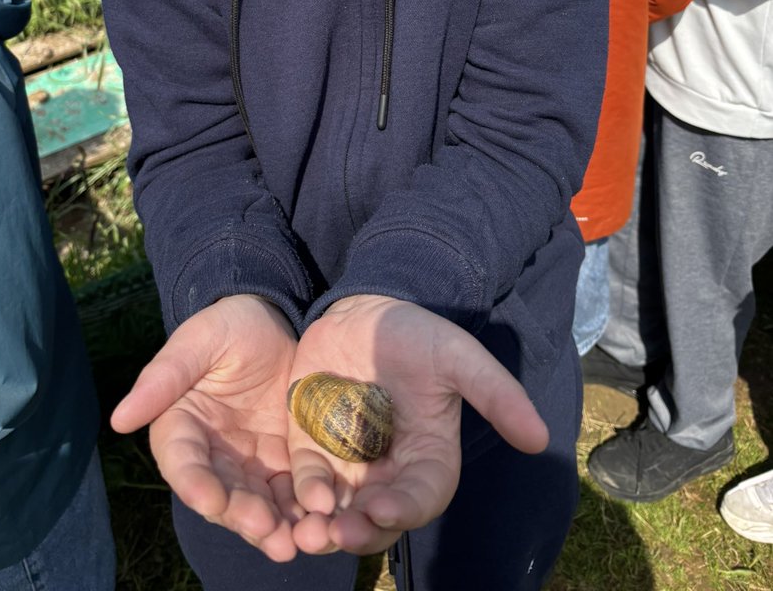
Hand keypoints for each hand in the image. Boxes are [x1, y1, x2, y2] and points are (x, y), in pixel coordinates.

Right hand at [111, 294, 301, 560]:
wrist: (274, 319)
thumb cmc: (228, 324)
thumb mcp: (198, 341)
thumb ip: (164, 377)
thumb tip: (118, 419)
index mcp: (181, 426)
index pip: (182, 463)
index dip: (195, 485)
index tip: (211, 502)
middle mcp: (211, 454)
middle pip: (221, 495)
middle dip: (242, 516)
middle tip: (266, 530)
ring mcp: (248, 462)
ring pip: (256, 504)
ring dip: (273, 527)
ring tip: (294, 542)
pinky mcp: (282, 462)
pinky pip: (290, 493)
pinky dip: (301, 512)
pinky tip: (319, 523)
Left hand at [286, 295, 548, 555]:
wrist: (366, 308)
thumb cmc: (419, 334)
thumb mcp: (459, 358)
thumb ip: (496, 395)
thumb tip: (540, 440)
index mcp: (428, 457)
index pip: (420, 498)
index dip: (404, 510)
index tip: (383, 509)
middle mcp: (388, 470)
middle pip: (377, 519)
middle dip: (361, 532)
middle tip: (340, 534)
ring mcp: (348, 461)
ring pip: (339, 511)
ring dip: (327, 528)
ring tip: (312, 532)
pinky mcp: (312, 447)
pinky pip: (306, 481)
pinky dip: (303, 495)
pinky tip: (301, 497)